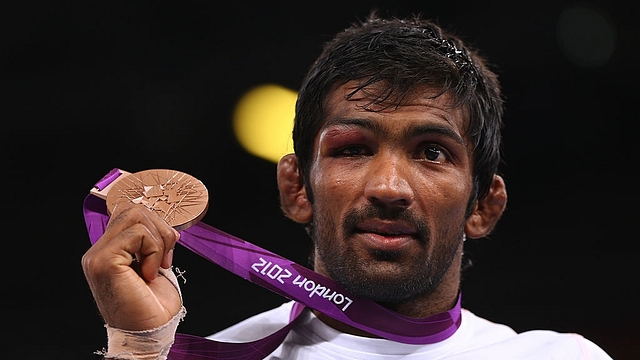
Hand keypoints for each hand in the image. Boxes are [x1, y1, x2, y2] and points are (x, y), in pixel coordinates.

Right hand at [81, 201, 181, 330]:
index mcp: (109, 251)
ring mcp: (98, 256)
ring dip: (158, 239)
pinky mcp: (104, 261)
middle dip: (160, 228)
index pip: (128, 213)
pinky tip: (150, 273)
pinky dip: (153, 250)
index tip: (167, 247)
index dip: (154, 223)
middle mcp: (98, 252)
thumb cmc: (153, 307)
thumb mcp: (155, 265)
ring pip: (135, 215)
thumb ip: (150, 242)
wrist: (150, 333)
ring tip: (157, 266)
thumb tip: (161, 223)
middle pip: (132, 209)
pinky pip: (137, 234)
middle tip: (166, 257)